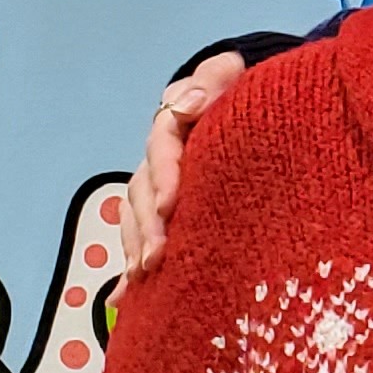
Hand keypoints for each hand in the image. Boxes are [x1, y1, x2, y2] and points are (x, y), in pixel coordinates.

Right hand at [120, 51, 249, 276]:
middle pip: (142, 189)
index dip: (163, 175)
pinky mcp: (164, 213)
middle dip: (147, 225)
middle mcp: (159, 157)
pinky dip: (129, 269)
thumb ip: (214, 80)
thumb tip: (185, 105)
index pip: (162, 145)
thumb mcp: (233, 73)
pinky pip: (140, 239)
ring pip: (135, 217)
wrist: (251, 103)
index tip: (171, 205)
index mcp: (176, 124)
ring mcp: (157, 186)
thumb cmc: (244, 90)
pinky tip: (121, 299)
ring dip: (135, 247)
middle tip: (156, 256)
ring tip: (144, 275)